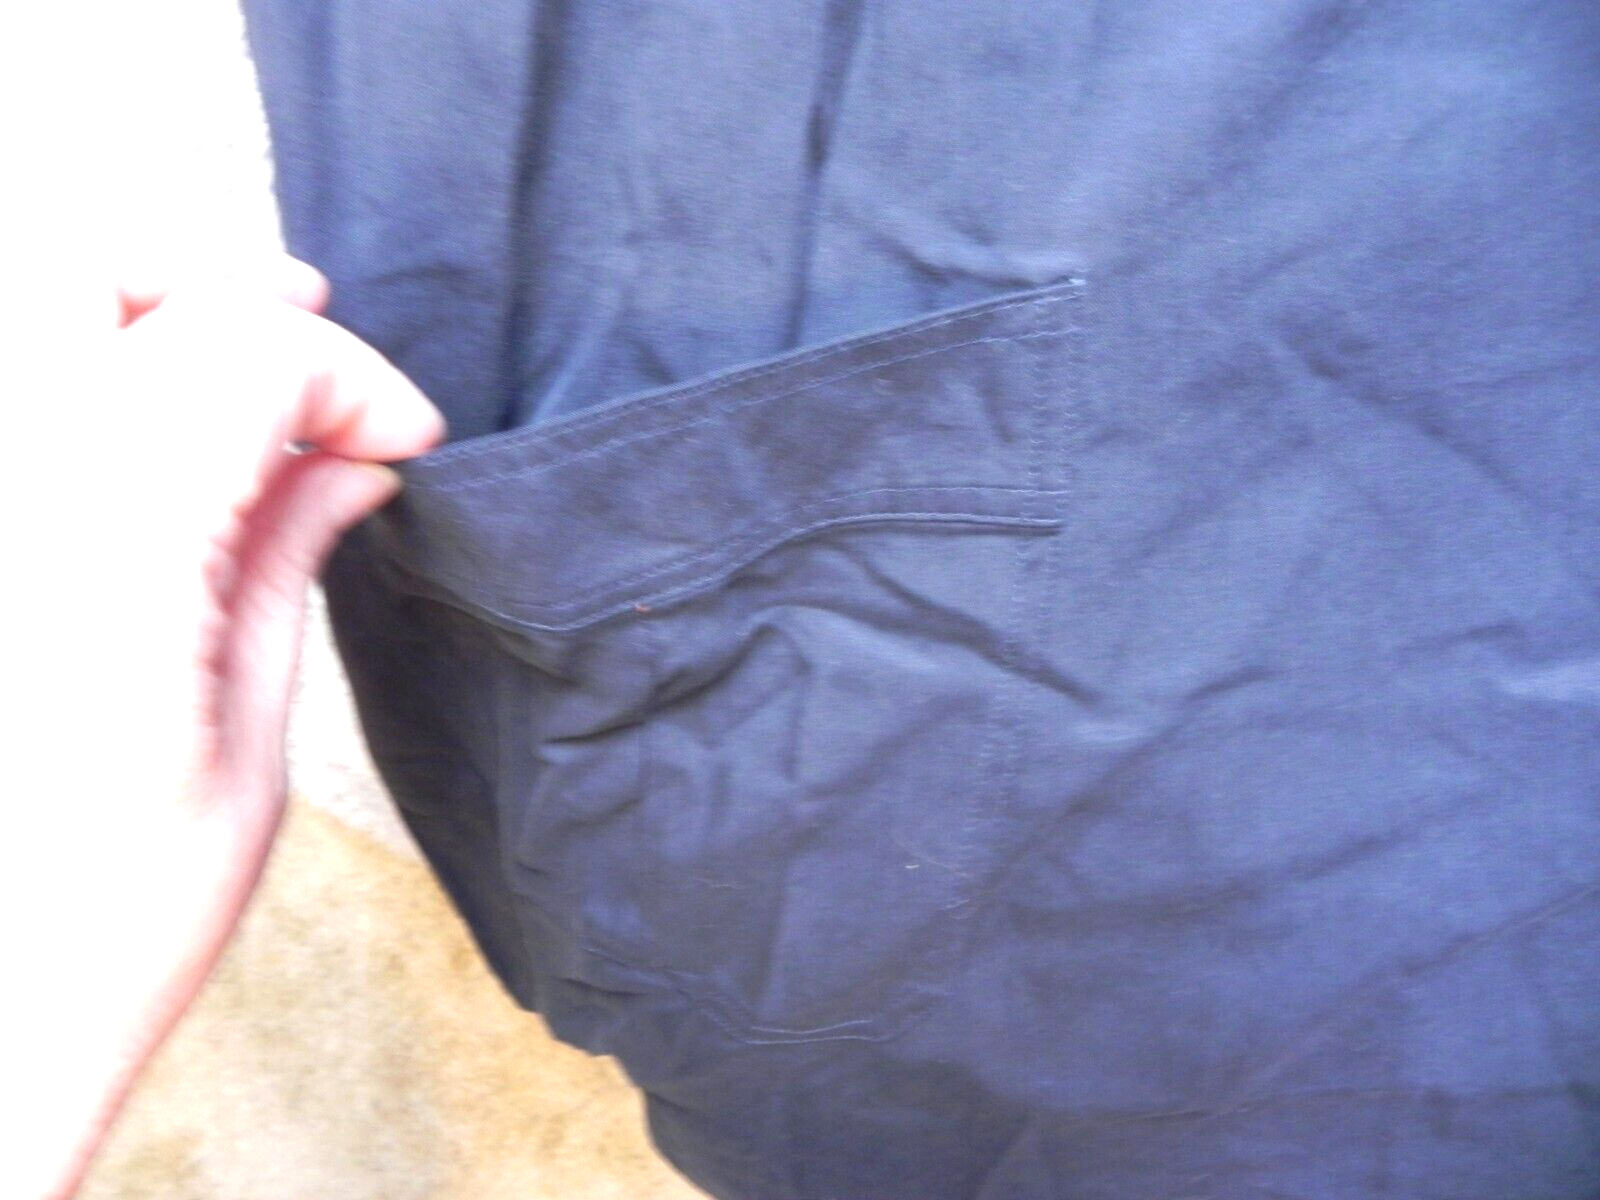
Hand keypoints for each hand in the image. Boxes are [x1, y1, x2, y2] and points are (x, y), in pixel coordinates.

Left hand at [2, 256, 443, 1198]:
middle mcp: (10, 506)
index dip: (348, 374)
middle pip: (103, 284)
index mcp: (107, 557)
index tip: (407, 441)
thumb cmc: (105, 921)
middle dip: (237, 297)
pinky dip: (89, 380)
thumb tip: (355, 462)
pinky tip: (155, 435)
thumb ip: (288, 562)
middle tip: (317, 347)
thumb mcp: (247, 742)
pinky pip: (19, 405)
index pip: (241, 353)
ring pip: (29, 313)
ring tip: (232, 361)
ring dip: (145, 311)